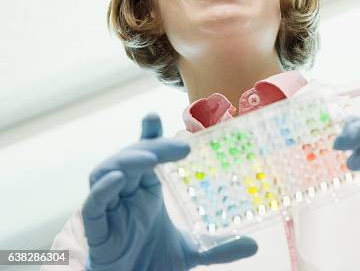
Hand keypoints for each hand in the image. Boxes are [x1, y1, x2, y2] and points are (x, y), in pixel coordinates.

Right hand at [82, 113, 257, 269]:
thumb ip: (218, 247)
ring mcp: (108, 208)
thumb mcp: (191, 251)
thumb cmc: (151, 262)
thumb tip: (254, 245)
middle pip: (131, 157)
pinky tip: (117, 180)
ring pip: (108, 171)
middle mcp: (126, 193)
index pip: (145, 153)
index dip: (149, 134)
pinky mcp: (95, 228)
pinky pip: (93, 203)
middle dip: (150, 146)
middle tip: (179, 147)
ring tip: (152, 158)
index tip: (154, 116)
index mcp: (145, 191)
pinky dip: (102, 189)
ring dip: (128, 160)